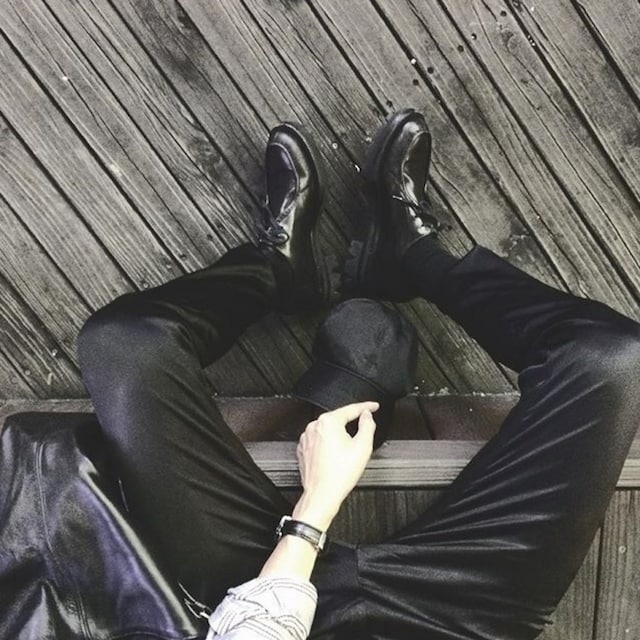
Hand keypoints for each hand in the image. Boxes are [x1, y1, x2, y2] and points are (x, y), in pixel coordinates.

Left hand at [292, 401, 378, 529]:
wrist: (322, 494)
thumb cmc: (339, 474)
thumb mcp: (363, 447)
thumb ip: (368, 425)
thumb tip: (367, 416)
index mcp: (329, 422)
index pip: (351, 409)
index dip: (366, 407)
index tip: (373, 406)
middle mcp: (314, 426)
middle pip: (339, 419)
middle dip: (351, 424)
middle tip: (363, 434)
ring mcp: (307, 438)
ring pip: (328, 430)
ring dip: (339, 436)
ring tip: (347, 453)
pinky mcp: (304, 449)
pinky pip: (319, 440)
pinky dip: (328, 445)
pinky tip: (336, 457)